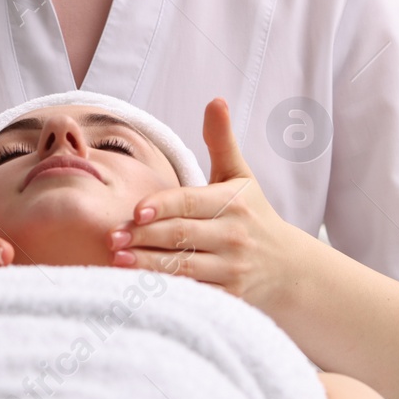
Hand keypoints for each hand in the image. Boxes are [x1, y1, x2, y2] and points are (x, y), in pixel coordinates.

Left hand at [107, 97, 305, 313]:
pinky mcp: (229, 298)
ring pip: (184, 268)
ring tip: (117, 261)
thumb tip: (215, 100)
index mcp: (233, 203)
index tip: (135, 210)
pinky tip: (138, 286)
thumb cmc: (253, 213)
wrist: (286, 267)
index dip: (163, 206)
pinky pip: (192, 293)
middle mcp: (234, 236)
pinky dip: (166, 291)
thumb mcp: (240, 176)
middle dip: (144, 237)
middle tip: (111, 237)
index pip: (192, 203)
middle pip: (182, 236)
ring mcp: (232, 270)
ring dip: (148, 266)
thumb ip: (221, 141)